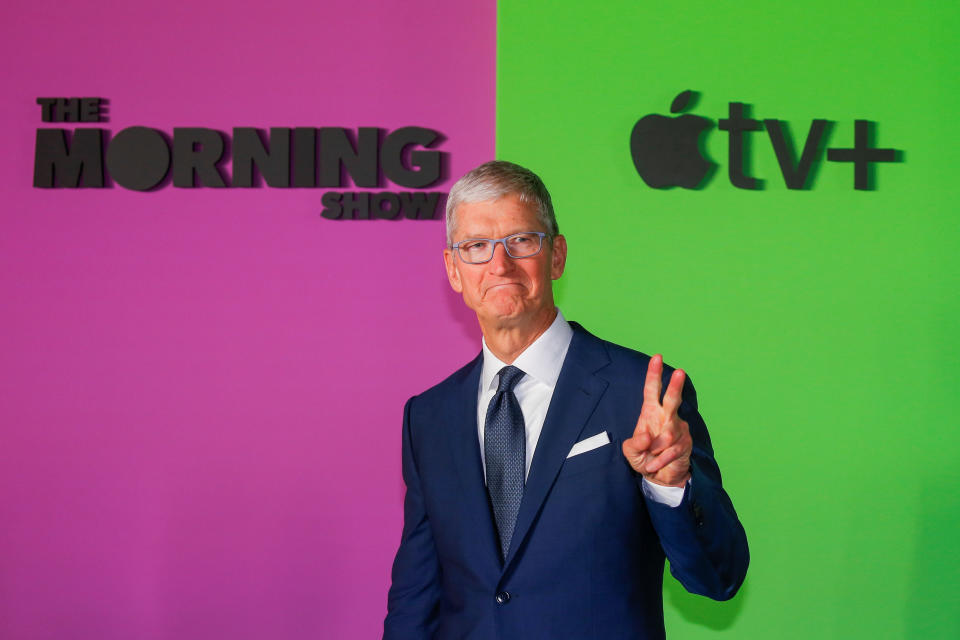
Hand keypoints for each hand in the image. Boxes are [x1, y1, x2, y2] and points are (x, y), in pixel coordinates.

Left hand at [621, 354, 691, 486]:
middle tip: (680, 371)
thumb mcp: (631, 453)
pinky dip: (661, 460)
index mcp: (650, 413)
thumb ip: (634, 445)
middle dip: (676, 386)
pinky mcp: (686, 442)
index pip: (651, 391)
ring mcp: (678, 429)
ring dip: (655, 451)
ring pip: (667, 436)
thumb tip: (647, 435)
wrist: (660, 476)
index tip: (657, 358)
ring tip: (651, 457)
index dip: (653, 374)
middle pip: (672, 399)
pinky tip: (657, 464)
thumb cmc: (644, 458)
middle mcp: (666, 417)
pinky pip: (671, 451)